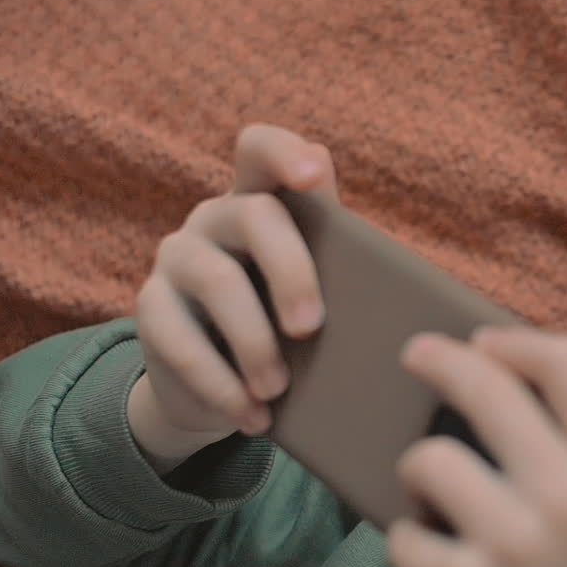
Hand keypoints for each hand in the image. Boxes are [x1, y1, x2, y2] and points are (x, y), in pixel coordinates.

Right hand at [127, 125, 339, 472]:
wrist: (224, 391)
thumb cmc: (293, 330)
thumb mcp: (325, 298)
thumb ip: (352, 274)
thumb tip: (417, 300)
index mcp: (261, 201)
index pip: (259, 149)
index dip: (284, 152)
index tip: (314, 175)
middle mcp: (213, 218)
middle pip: (254, 215)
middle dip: (292, 271)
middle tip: (312, 329)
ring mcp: (176, 259)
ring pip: (215, 277)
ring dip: (254, 340)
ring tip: (279, 390)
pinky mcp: (150, 310)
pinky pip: (179, 339)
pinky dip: (220, 384)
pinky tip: (252, 416)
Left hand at [386, 323, 566, 566]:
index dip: (517, 342)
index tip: (484, 341)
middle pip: (488, 388)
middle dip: (440, 361)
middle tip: (417, 353)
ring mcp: (517, 544)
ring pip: (430, 458)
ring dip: (421, 467)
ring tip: (436, 488)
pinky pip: (404, 536)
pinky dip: (411, 540)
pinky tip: (435, 549)